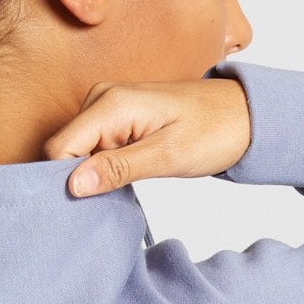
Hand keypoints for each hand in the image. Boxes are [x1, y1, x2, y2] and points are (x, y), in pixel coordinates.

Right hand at [42, 77, 251, 195]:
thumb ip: (118, 168)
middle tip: (111, 196)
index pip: (59, 148)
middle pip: (64, 150)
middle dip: (77, 179)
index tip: (82, 204)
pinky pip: (93, 147)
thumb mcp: (167, 156)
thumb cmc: (215, 131)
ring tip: (126, 184)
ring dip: (93, 175)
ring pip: (77, 151)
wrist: (244, 115)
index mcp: (111, 104)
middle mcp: (102, 99)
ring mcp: (108, 106)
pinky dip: (103, 167)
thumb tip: (74, 184)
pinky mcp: (117, 118)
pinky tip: (125, 176)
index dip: (63, 180)